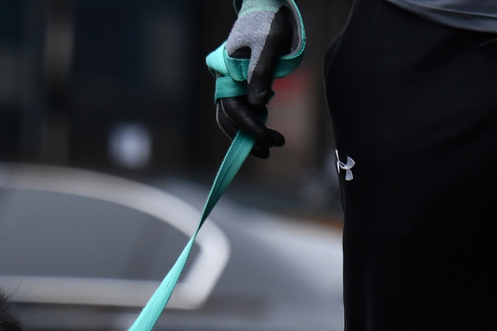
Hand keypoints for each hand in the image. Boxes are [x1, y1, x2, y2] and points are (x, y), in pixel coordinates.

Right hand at [214, 2, 298, 157]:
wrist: (267, 6)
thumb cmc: (269, 22)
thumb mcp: (269, 45)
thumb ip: (261, 73)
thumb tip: (259, 104)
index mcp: (227, 72)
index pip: (233, 109)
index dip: (249, 127)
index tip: (267, 140)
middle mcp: (225, 80)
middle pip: (228, 118)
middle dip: (247, 137)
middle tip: (269, 151)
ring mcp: (232, 83)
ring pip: (234, 116)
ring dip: (249, 133)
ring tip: (271, 143)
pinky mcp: (241, 83)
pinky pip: (241, 109)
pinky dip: (252, 121)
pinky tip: (267, 125)